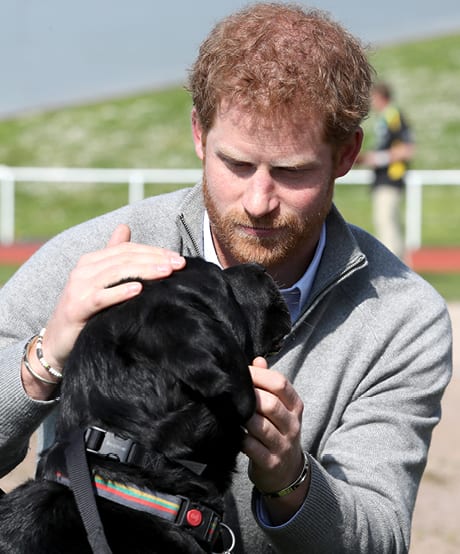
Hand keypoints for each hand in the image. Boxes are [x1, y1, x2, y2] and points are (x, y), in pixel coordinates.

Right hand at [32, 223, 184, 374]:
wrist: (59, 341)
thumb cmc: (87, 309)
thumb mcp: (100, 280)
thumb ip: (113, 254)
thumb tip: (125, 226)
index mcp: (92, 260)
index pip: (127, 249)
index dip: (154, 251)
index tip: (178, 258)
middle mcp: (84, 269)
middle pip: (124, 258)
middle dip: (154, 259)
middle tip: (179, 265)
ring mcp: (78, 287)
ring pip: (116, 273)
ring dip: (144, 271)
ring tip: (166, 273)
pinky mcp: (77, 307)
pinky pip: (101, 297)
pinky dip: (120, 292)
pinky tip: (139, 290)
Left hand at [243, 357, 307, 522]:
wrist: (288, 473)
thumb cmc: (278, 431)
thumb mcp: (280, 408)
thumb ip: (269, 383)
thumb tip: (257, 360)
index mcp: (295, 406)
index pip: (281, 383)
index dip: (258, 375)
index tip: (240, 371)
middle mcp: (292, 424)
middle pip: (271, 403)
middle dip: (248, 396)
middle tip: (230, 391)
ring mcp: (283, 445)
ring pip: (261, 426)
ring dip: (242, 417)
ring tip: (228, 409)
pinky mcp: (271, 463)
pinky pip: (252, 448)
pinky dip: (240, 438)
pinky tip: (230, 431)